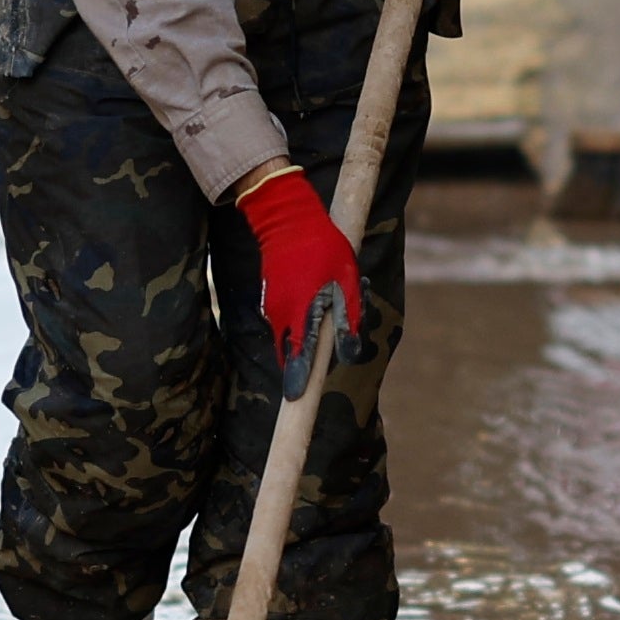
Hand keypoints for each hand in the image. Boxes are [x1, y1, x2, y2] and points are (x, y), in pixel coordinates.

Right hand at [237, 164, 365, 369]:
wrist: (288, 219)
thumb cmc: (324, 248)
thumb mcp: (347, 282)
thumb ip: (348, 320)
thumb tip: (349, 355)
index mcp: (300, 313)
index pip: (297, 358)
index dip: (298, 381)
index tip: (297, 400)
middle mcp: (280, 315)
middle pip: (292, 351)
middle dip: (308, 357)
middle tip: (327, 346)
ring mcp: (271, 307)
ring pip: (290, 334)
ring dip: (307, 333)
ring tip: (331, 298)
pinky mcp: (270, 298)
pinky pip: (286, 319)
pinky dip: (301, 317)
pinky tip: (317, 290)